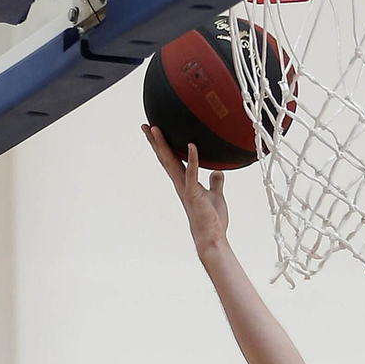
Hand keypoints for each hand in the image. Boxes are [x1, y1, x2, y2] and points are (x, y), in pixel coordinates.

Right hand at [143, 126, 228, 259]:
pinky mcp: (194, 195)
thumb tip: (218, 171)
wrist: (212, 238)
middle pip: (165, 158)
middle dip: (156, 142)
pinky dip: (192, 160)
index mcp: (185, 182)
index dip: (163, 146)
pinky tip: (192, 146)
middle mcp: (181, 184)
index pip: (172, 160)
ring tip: (156, 129)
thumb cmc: (213, 220)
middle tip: (146, 125)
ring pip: (172, 163)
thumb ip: (216, 182)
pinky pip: (192, 174)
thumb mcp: (216, 196)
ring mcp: (186, 189)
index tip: (155, 131)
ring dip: (164, 146)